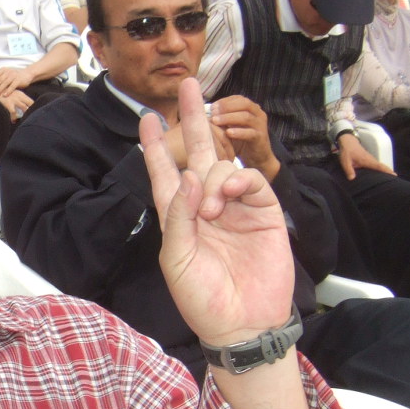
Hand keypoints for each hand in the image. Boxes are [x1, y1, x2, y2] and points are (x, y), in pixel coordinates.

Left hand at [0, 66, 25, 97]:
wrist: (26, 74)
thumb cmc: (14, 75)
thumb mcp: (5, 73)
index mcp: (4, 70)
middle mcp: (8, 72)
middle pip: (0, 79)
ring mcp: (14, 75)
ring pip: (6, 83)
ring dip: (0, 89)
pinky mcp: (19, 80)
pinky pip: (13, 86)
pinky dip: (8, 91)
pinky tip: (5, 95)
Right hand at [0, 88, 32, 119]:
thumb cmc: (2, 92)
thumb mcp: (12, 94)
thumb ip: (18, 99)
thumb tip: (22, 106)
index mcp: (21, 94)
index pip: (31, 101)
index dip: (34, 107)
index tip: (35, 113)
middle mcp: (19, 96)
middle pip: (30, 104)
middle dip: (32, 110)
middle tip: (32, 117)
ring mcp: (14, 100)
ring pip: (24, 108)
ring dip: (25, 114)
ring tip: (25, 120)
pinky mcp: (8, 103)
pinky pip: (14, 113)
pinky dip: (14, 118)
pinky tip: (13, 121)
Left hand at [140, 78, 294, 346]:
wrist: (242, 322)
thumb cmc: (202, 298)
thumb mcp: (177, 259)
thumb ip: (178, 217)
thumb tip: (188, 177)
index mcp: (177, 217)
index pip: (163, 174)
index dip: (154, 147)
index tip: (147, 119)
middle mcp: (205, 206)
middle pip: (197, 154)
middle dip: (192, 120)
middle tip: (188, 86)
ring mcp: (234, 207)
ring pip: (222, 166)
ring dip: (213, 179)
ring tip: (211, 212)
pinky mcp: (262, 211)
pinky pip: (250, 179)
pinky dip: (238, 179)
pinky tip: (230, 192)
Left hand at [208, 95, 280, 180]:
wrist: (255, 158)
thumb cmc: (240, 141)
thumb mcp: (231, 126)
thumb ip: (223, 118)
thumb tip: (206, 112)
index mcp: (251, 108)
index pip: (238, 99)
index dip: (224, 101)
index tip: (211, 107)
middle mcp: (258, 114)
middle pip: (244, 104)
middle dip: (226, 107)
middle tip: (213, 113)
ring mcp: (260, 125)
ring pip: (246, 117)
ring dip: (229, 118)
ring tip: (216, 121)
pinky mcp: (260, 138)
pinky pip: (250, 133)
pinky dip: (238, 132)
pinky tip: (228, 133)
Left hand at [336, 132, 393, 179]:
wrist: (348, 142)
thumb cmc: (347, 151)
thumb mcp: (345, 161)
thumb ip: (348, 170)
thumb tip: (352, 178)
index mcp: (367, 160)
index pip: (379, 166)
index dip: (387, 171)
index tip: (394, 175)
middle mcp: (371, 160)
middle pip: (382, 167)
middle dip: (389, 173)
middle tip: (395, 181)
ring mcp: (370, 160)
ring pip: (379, 167)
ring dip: (385, 172)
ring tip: (389, 180)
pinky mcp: (369, 160)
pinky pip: (376, 166)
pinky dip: (380, 170)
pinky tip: (380, 176)